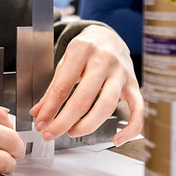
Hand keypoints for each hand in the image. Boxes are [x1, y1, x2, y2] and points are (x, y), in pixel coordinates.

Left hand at [28, 25, 142, 146]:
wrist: (109, 36)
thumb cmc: (86, 50)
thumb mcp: (65, 62)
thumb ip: (53, 88)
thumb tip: (38, 113)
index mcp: (82, 49)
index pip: (63, 86)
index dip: (50, 109)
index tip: (40, 123)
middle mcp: (104, 59)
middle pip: (84, 99)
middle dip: (64, 121)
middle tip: (51, 133)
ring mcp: (121, 72)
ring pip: (107, 106)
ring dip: (88, 125)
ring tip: (73, 132)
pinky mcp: (134, 84)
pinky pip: (138, 110)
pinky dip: (130, 128)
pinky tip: (116, 140)